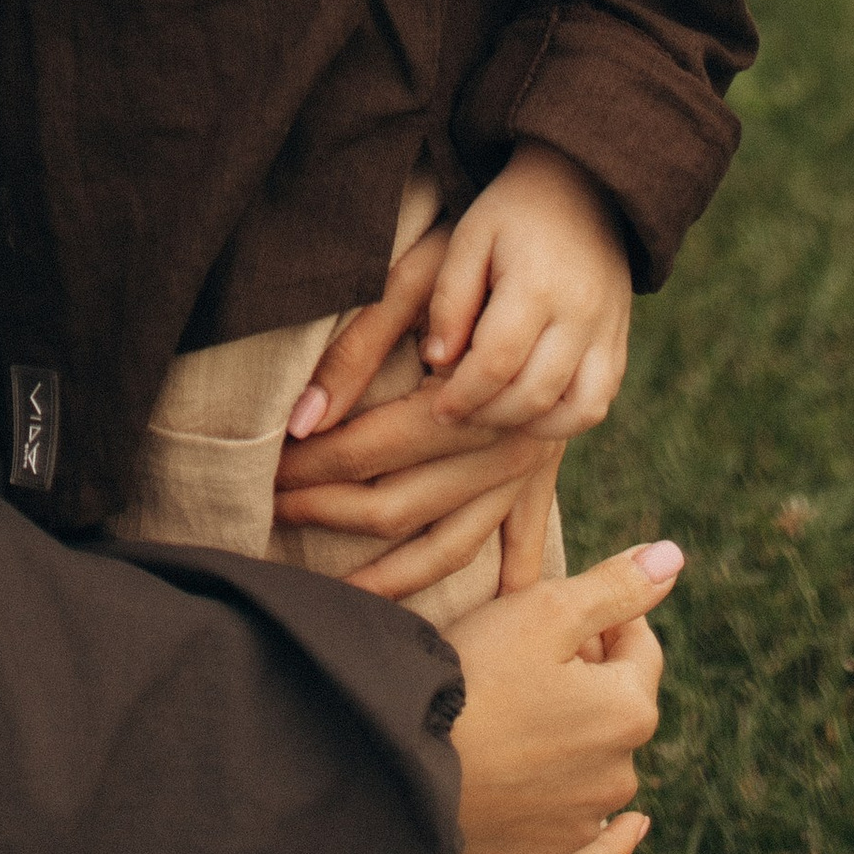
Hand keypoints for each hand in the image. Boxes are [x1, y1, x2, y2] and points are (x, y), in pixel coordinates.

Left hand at [272, 225, 563, 598]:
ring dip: (392, 576)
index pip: (378, 445)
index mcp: (476, 385)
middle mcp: (512, 433)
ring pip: (456, 542)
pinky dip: (502, 588)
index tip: (264, 474)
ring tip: (334, 599)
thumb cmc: (496, 235)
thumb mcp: (426, 268)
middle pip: (406, 500)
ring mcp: (537, 457)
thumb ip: (363, 344)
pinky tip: (475, 633)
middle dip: (331, 513)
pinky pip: (523, 541)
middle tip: (271, 515)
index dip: (316, 466)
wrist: (589, 221)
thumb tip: (304, 418)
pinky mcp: (551, 463)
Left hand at [419, 144, 632, 437]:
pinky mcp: (620, 341)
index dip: (462, 395)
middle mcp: (581, 314)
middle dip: (487, 415)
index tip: (436, 409)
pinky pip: (599, 402)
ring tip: (491, 413)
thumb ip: (450, 299)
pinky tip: (529, 410)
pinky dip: (565, 420)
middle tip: (455, 415)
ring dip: (528, 425)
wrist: (583, 185)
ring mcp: (608, 330)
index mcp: (538, 284)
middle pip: (534, 394)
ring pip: (575, 410)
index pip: (496, 363)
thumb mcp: (470, 237)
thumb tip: (437, 361)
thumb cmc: (513, 211)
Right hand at [448, 540, 681, 853]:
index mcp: (629, 710)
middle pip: (619, 705)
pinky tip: (631, 829)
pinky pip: (597, 852)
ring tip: (522, 712)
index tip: (556, 610)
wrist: (404, 766)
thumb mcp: (545, 609)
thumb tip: (673, 556)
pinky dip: (614, 837)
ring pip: (604, 768)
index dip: (601, 618)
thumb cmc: (474, 675)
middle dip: (590, 677)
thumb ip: (616, 586)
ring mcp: (585, 824)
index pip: (639, 646)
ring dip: (582, 739)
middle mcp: (620, 773)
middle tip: (528, 656)